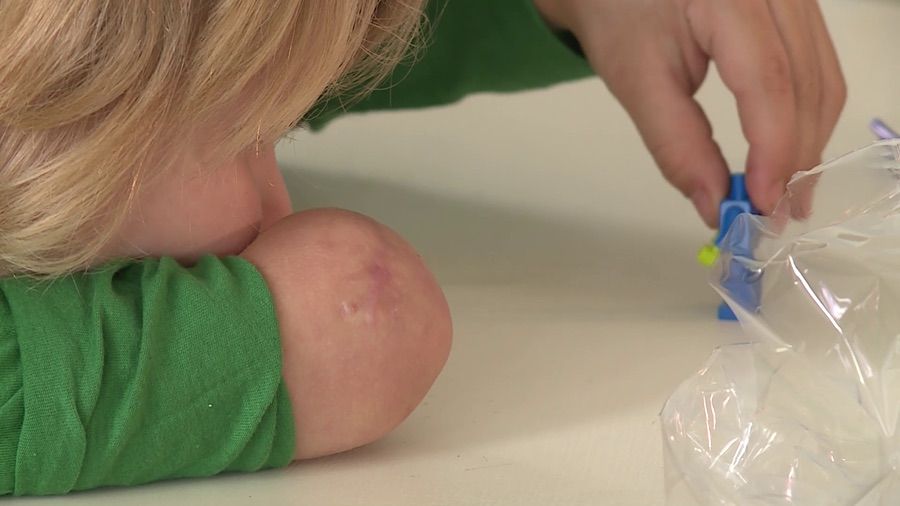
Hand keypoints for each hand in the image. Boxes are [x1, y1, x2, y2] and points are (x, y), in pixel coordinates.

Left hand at [535, 0, 845, 226]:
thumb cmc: (618, 16)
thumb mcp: (636, 79)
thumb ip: (674, 142)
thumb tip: (713, 205)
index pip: (769, 80)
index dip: (773, 149)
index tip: (760, 204)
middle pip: (805, 84)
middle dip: (794, 158)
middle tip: (772, 217)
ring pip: (822, 80)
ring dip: (806, 144)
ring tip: (782, 197)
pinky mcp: (796, 11)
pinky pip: (817, 69)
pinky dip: (804, 119)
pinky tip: (787, 156)